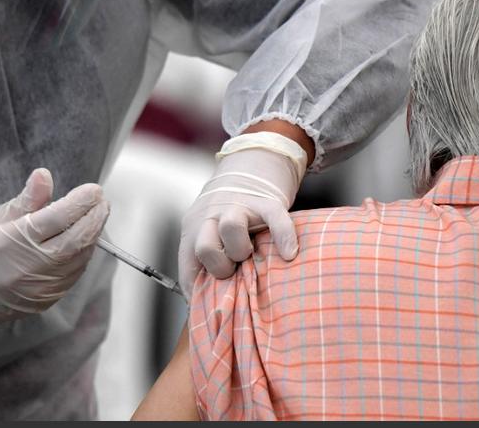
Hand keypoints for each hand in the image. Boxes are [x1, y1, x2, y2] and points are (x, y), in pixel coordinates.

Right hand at [0, 168, 108, 338]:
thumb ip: (26, 200)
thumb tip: (44, 175)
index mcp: (15, 242)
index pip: (58, 217)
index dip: (81, 201)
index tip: (94, 189)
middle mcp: (31, 266)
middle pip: (77, 238)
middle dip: (95, 216)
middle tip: (101, 200)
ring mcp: (42, 286)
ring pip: (81, 256)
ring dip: (93, 234)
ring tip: (95, 215)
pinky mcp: (49, 299)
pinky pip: (76, 272)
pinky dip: (83, 253)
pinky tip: (83, 239)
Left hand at [179, 132, 306, 290]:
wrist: (249, 170)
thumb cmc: (228, 217)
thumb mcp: (207, 233)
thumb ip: (202, 262)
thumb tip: (201, 307)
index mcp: (196, 227)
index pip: (188, 260)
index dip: (198, 286)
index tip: (210, 302)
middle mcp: (214, 215)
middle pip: (205, 246)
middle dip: (219, 267)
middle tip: (233, 270)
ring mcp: (240, 206)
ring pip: (231, 227)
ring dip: (240, 249)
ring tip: (251, 256)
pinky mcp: (267, 202)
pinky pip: (275, 219)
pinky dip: (284, 237)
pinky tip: (290, 254)